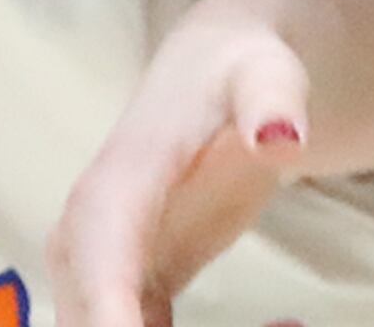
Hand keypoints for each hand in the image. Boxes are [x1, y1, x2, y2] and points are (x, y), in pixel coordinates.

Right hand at [47, 13, 312, 326]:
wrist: (212, 72)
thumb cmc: (236, 72)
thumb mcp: (264, 75)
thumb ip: (273, 101)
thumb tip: (284, 139)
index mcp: (110, 194)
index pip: (101, 272)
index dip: (113, 323)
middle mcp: (85, 248)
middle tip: (277, 324)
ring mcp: (97, 280)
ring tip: (288, 321)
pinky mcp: (124, 302)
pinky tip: (285, 323)